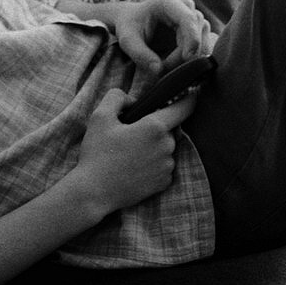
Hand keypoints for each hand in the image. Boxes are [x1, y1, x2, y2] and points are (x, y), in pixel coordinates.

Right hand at [74, 89, 194, 212]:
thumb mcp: (100, 116)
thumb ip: (117, 97)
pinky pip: (164, 166)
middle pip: (169, 129)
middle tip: (131, 135)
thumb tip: (133, 100)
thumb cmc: (97, 153)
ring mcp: (167, 167)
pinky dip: (153, 164)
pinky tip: (134, 168)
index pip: (183, 107)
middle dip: (155, 128)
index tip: (192, 92)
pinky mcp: (164, 183)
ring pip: (166, 148)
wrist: (93, 192)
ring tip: (129, 154)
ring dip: (154, 147)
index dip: (188, 98)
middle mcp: (167, 147)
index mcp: (155, 127)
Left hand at [114, 0, 211, 76]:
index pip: (188, 19)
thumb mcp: (127, 41)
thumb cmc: (129, 27)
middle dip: (184, 55)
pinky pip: (203, 46)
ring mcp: (194, 17)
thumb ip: (141, 55)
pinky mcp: (198, 29)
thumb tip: (159, 71)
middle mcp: (186, 6)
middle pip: (196, 32)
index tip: (187, 58)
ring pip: (202, 40)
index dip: (192, 39)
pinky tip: (177, 66)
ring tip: (166, 65)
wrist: (132, 21)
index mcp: (168, 2)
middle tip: (164, 68)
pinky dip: (193, 59)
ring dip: (188, 59)